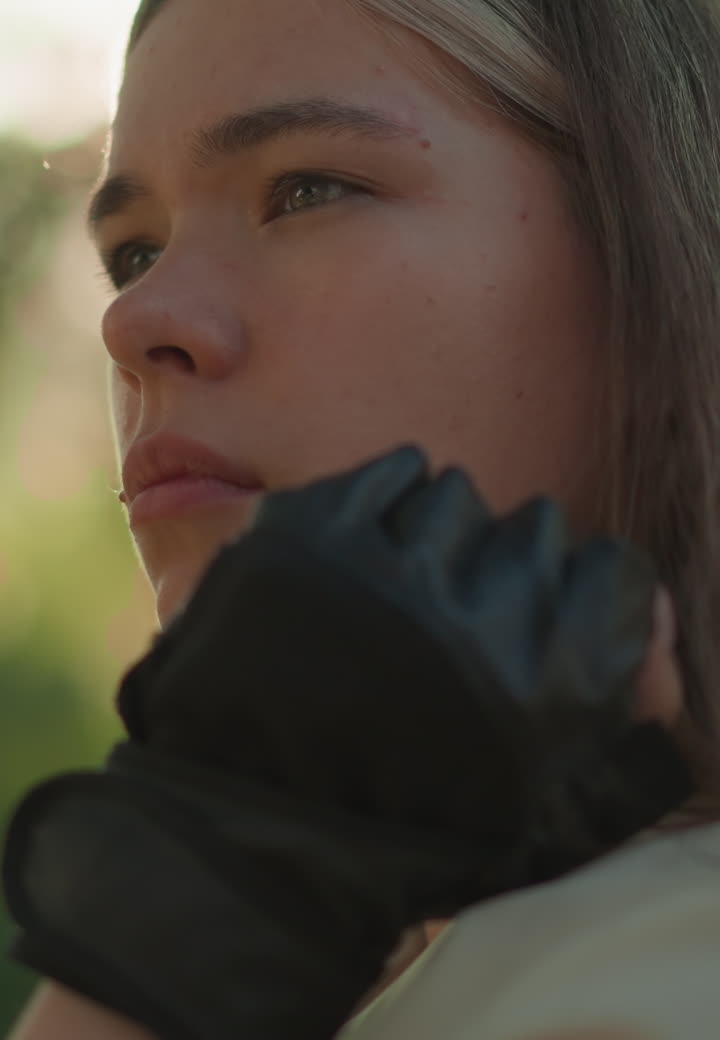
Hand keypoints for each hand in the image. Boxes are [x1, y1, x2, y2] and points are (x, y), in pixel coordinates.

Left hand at [3, 446, 692, 1039]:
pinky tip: (360, 564)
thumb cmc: (413, 827)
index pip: (617, 573)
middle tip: (451, 626)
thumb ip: (623, 712)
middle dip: (505, 570)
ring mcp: (395, 563)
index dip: (581, 601)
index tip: (538, 626)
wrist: (260, 830)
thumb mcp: (549, 806)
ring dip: (439, 540)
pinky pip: (393, 472)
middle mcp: (488, 608)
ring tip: (392, 604)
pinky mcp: (315, 530)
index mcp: (559, 675)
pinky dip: (384, 506)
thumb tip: (660, 623)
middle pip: (538, 526)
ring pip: (460, 498)